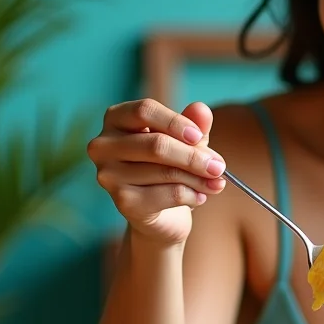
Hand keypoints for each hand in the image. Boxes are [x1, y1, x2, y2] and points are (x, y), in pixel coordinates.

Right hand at [87, 99, 226, 245]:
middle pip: (156, 144)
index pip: (144, 110)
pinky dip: (192, 196)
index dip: (175, 122)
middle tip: (219, 166)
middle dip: (194, 157)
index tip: (199, 136)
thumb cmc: (169, 167)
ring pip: (165, 172)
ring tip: (216, 182)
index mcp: (116, 119)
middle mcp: (104, 145)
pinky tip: (200, 197)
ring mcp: (109, 175)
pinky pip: (167, 195)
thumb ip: (194, 124)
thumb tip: (201, 109)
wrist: (161, 213)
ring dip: (198, 178)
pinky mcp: (122, 202)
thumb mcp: (186, 141)